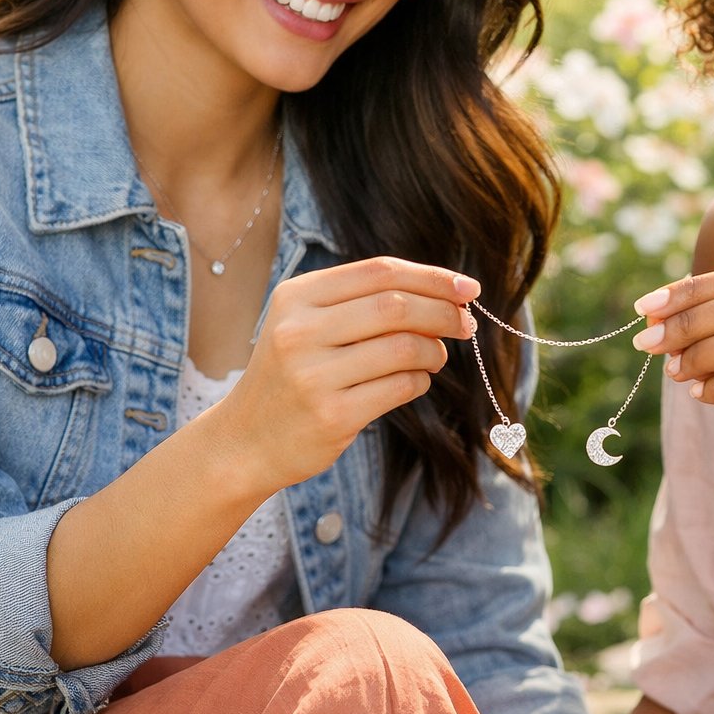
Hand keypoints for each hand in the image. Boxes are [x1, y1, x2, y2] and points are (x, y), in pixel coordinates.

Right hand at [207, 256, 479, 492]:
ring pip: (404, 347)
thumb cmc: (292, 375)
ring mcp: (313, 375)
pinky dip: (420, 381)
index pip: (380, 272)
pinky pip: (401, 387)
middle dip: (444, 312)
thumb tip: (448, 290)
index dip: (432, 276)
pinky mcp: (331, 415)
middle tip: (466, 324)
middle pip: (396, 306)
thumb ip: (363, 301)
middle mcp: (299, 331)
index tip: (469, 287)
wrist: (244, 441)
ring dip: (434, 351)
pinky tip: (414, 381)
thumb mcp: (307, 323)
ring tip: (435, 357)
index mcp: (297, 296)